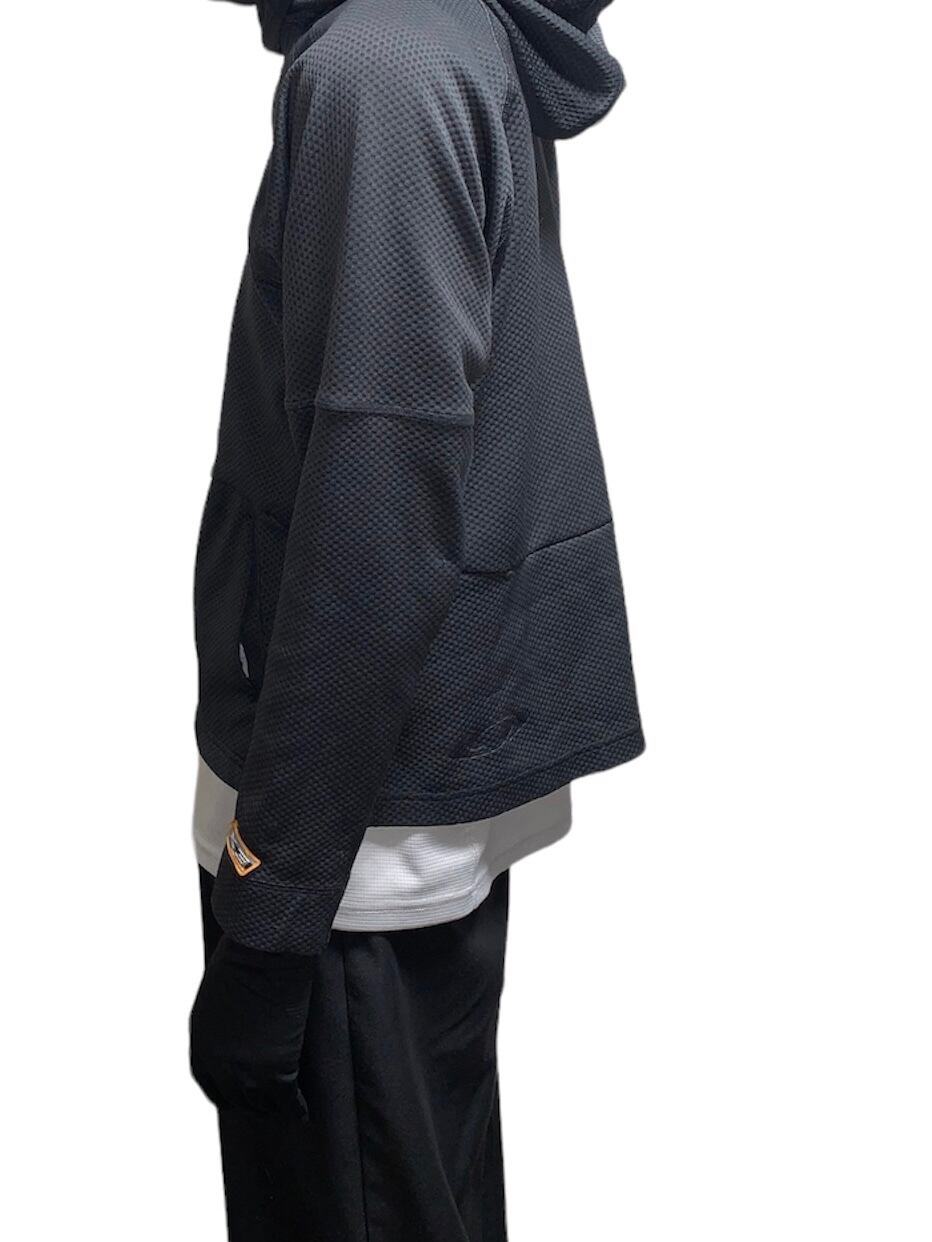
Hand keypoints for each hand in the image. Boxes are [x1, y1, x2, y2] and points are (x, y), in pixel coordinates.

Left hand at [190, 933, 314, 1118]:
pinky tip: (303, 1112)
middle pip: (237, 1099)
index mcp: (201, 1046)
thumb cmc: (244, 960)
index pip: (210, 1085)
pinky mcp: (276, 1069)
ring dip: (275, 1109)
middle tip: (269, 1105)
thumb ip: (222, 1023)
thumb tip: (237, 1029)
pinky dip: (296, 1108)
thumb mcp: (217, 996)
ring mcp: (246, 1070)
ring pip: (262, 1104)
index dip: (227, 1093)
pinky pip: (287, 1099)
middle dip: (252, 1104)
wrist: (264, 955)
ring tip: (289, 1111)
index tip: (240, 1096)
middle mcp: (219, 1066)